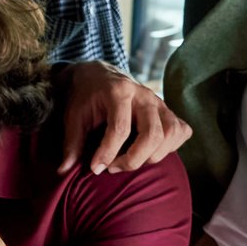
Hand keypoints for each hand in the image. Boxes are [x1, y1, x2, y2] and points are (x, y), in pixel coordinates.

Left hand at [55, 61, 189, 174]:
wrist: (97, 74)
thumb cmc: (85, 96)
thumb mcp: (73, 116)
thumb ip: (71, 143)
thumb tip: (64, 171)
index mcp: (118, 91)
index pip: (120, 128)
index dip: (108, 153)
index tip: (95, 168)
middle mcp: (144, 95)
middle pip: (152, 134)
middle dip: (133, 159)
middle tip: (113, 168)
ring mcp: (159, 102)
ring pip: (171, 134)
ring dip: (153, 156)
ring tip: (129, 161)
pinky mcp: (168, 110)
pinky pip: (182, 131)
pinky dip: (171, 146)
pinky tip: (150, 151)